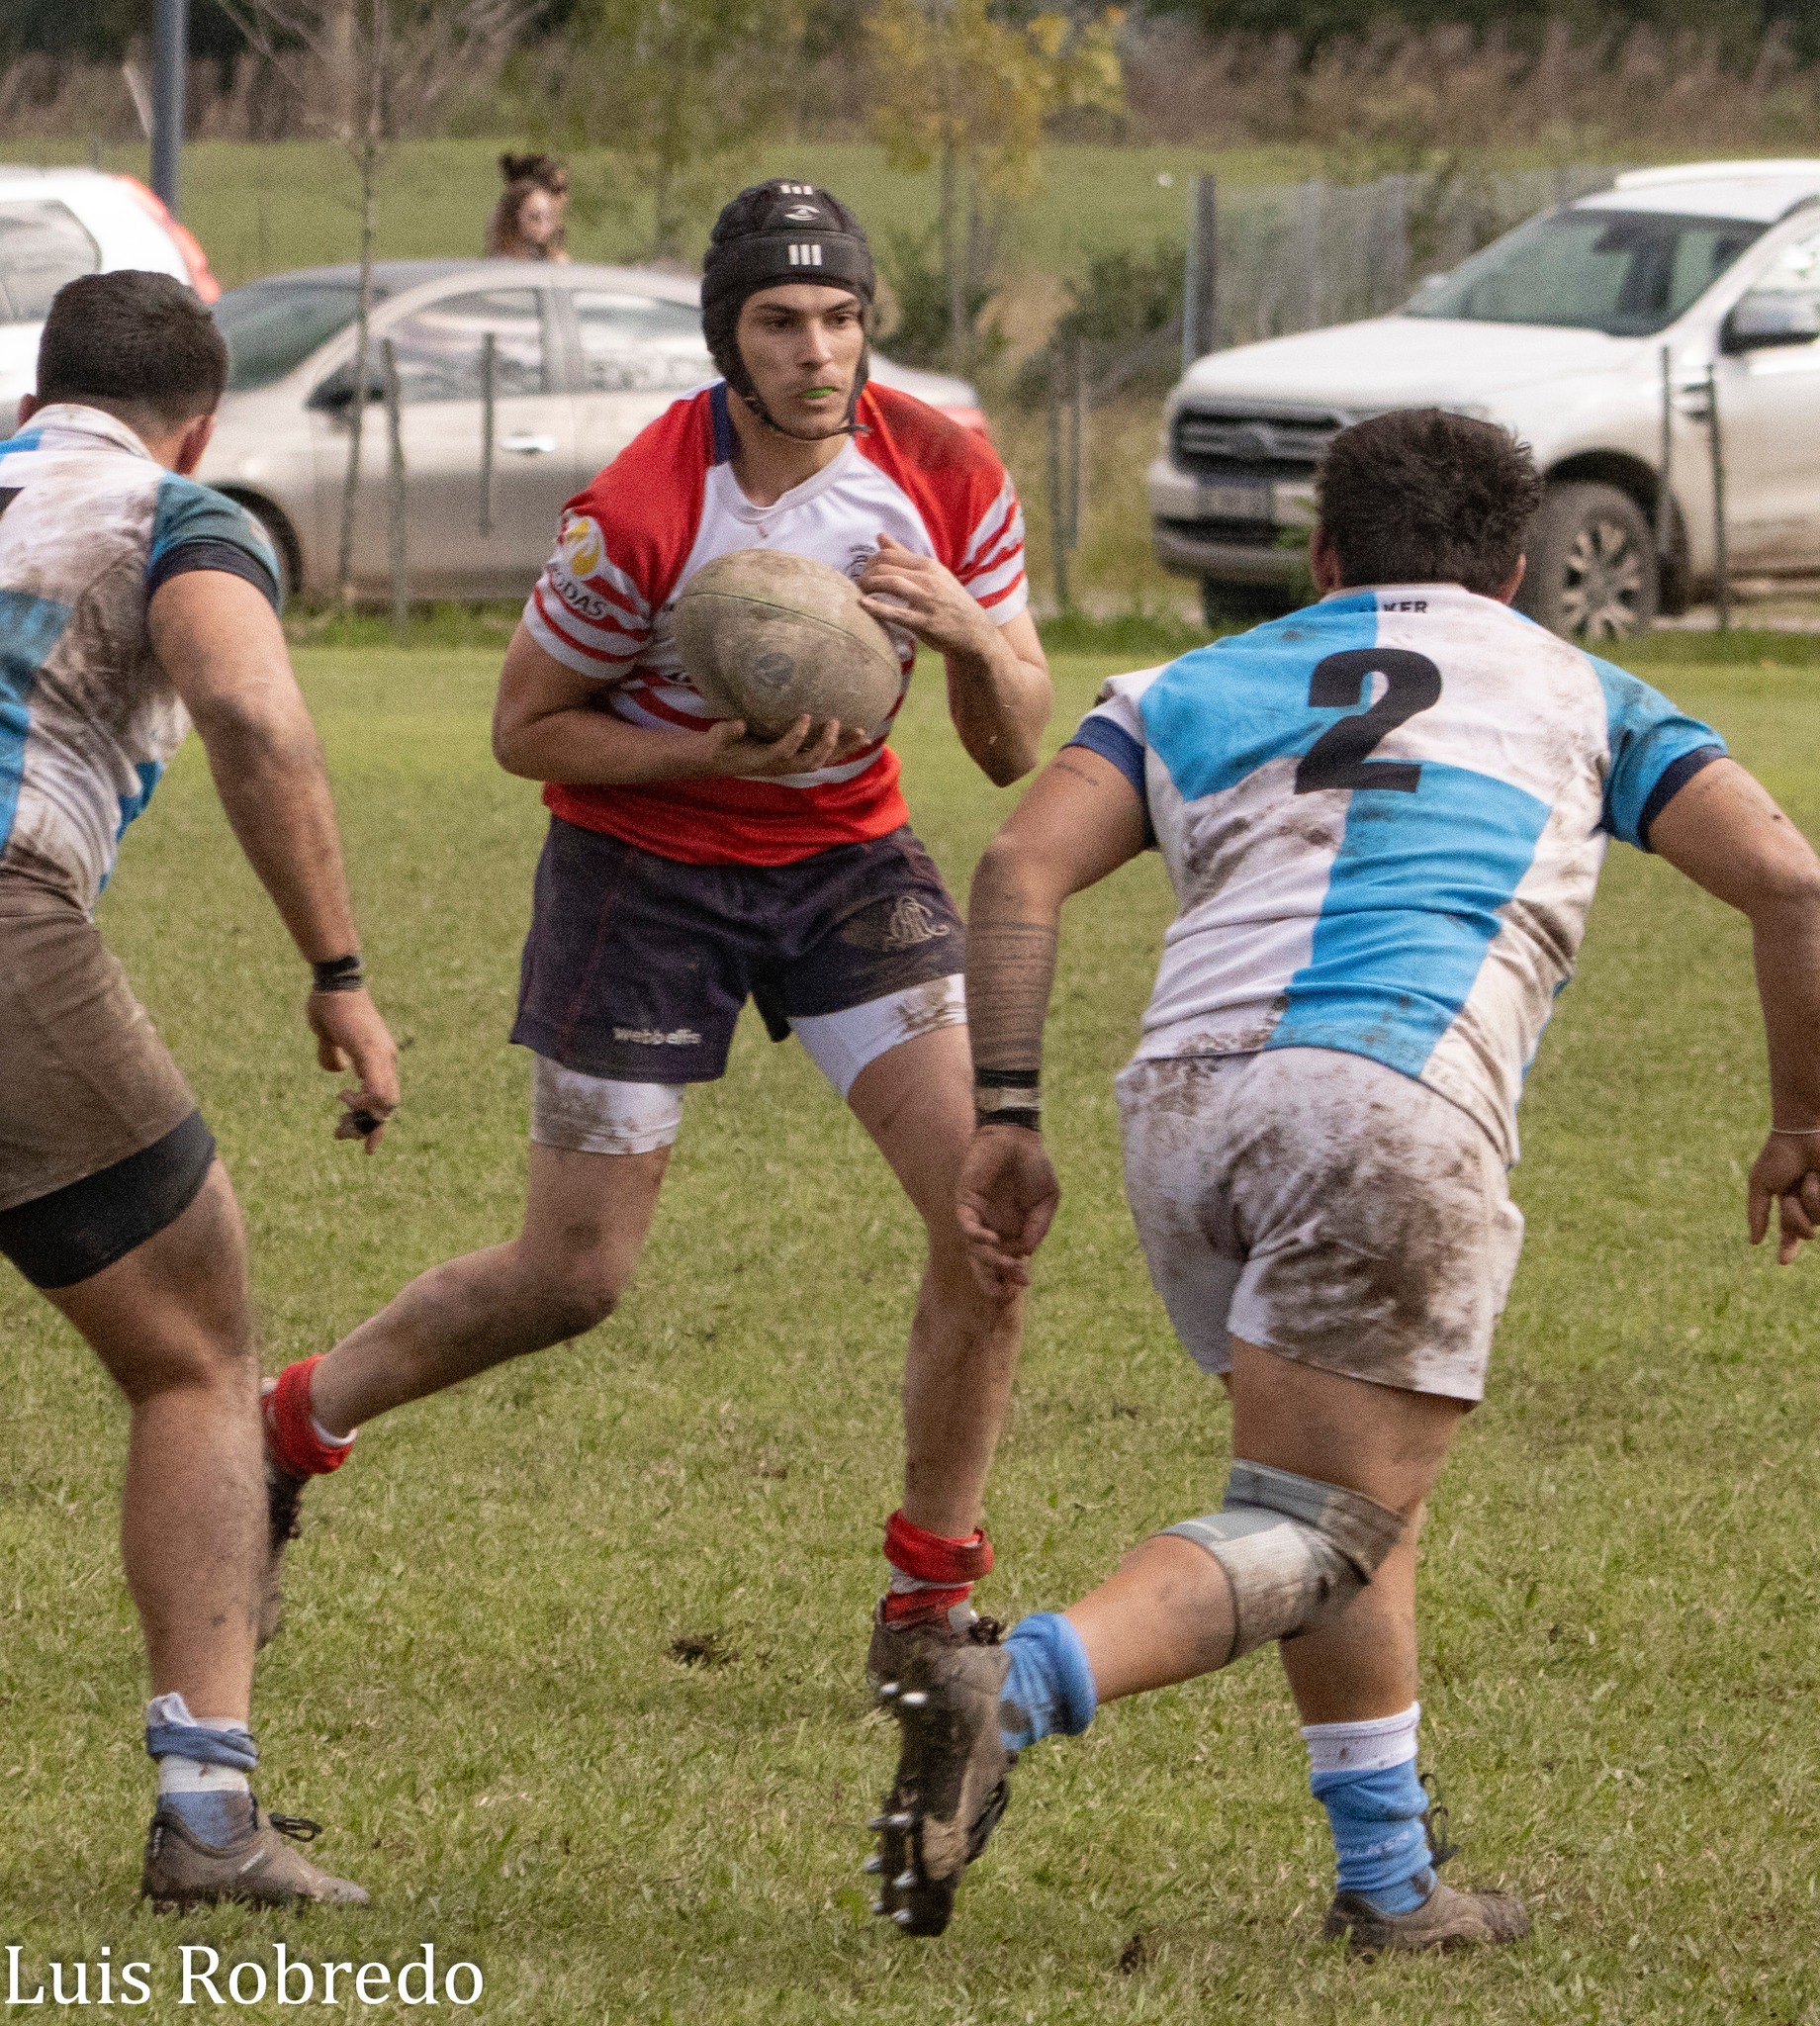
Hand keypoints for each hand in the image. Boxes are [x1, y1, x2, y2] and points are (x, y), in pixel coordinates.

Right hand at [307, 986, 399, 1152]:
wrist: (334, 983)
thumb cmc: (331, 1006)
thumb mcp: (329, 1038)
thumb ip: (332, 1055)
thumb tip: (336, 1070)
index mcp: (380, 1059)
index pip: (385, 1099)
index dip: (374, 1123)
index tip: (361, 1141)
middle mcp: (387, 1059)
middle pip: (388, 1107)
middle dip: (366, 1128)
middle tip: (341, 1134)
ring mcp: (382, 1055)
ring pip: (386, 1102)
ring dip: (362, 1119)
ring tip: (340, 1123)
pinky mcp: (372, 1051)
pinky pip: (378, 1087)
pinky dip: (362, 1100)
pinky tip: (344, 1096)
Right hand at [692, 714, 871, 779]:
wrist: (720, 760)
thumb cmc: (718, 746)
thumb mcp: (717, 739)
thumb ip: (726, 733)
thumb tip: (738, 725)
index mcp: (763, 761)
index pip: (784, 751)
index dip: (796, 737)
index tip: (806, 716)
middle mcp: (781, 766)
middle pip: (811, 761)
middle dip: (827, 744)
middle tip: (836, 722)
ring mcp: (791, 764)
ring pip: (822, 760)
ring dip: (842, 748)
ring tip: (861, 733)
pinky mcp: (796, 759)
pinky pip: (823, 756)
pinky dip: (841, 748)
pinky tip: (857, 737)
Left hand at [858, 533, 993, 659]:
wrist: (975, 631)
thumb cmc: (949, 602)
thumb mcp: (932, 574)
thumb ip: (904, 556)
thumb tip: (880, 536)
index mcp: (928, 565)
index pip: (889, 554)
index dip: (870, 562)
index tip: (864, 573)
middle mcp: (928, 578)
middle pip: (886, 566)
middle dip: (866, 574)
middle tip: (858, 585)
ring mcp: (927, 600)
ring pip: (890, 582)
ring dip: (869, 585)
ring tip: (859, 592)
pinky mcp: (925, 622)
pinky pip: (896, 612)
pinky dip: (877, 608)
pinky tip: (863, 605)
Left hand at [955, 1124, 1060, 1295]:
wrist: (1017, 1137)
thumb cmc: (1034, 1165)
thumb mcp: (1046, 1200)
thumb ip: (1039, 1226)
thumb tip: (1028, 1251)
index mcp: (1012, 1230)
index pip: (1007, 1261)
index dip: (1013, 1276)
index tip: (1025, 1282)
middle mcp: (993, 1227)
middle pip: (987, 1263)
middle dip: (994, 1280)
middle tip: (1007, 1292)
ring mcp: (978, 1216)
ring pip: (977, 1249)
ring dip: (990, 1261)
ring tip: (1007, 1265)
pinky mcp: (966, 1202)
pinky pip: (967, 1226)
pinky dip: (976, 1236)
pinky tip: (991, 1239)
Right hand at [1748, 1131, 1819, 1263]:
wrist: (1804, 1135)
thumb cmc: (1780, 1156)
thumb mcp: (1761, 1185)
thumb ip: (1757, 1214)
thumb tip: (1754, 1241)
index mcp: (1788, 1202)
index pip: (1789, 1231)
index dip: (1787, 1247)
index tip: (1782, 1262)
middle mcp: (1808, 1204)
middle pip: (1803, 1232)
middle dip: (1794, 1216)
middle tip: (1790, 1196)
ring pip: (1817, 1222)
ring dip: (1809, 1200)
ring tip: (1811, 1176)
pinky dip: (1819, 1194)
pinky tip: (1818, 1176)